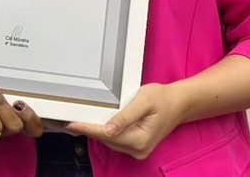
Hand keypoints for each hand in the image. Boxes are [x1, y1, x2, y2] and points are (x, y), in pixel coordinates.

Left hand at [65, 83, 186, 159]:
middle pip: (106, 139)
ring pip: (109, 141)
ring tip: (80, 120)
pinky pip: (116, 140)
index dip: (87, 128)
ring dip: (96, 131)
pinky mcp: (137, 147)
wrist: (179, 104)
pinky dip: (105, 132)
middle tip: (70, 118)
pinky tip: (97, 124)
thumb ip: (125, 116)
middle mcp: (138, 149)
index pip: (106, 135)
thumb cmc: (163, 99)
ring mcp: (138, 150)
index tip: (71, 124)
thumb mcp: (144, 101)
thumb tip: (108, 130)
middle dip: (89, 129)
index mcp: (140, 139)